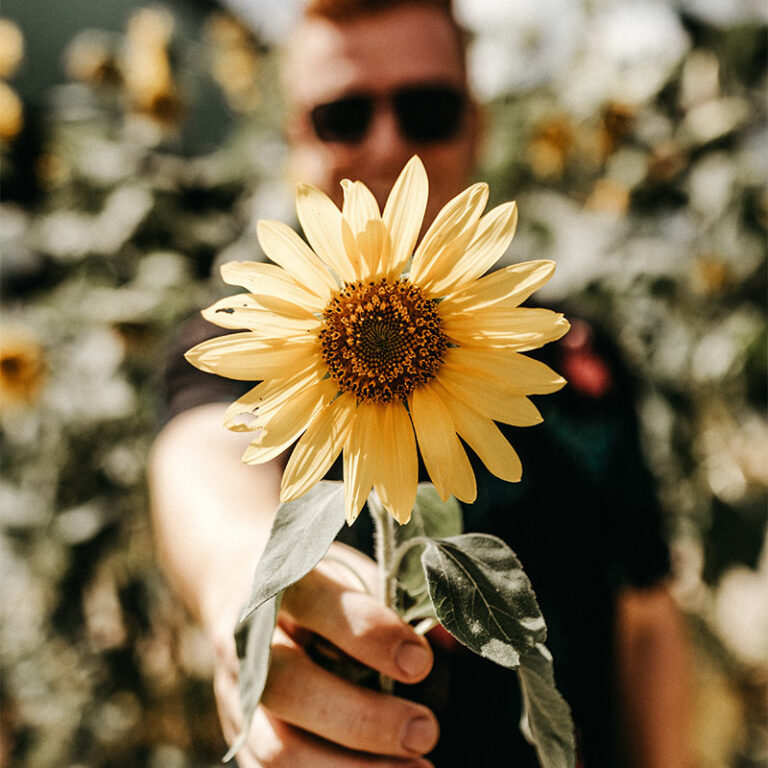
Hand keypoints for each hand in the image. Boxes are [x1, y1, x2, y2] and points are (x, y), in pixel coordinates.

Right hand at [211, 544, 437, 766]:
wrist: (236, 586)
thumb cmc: (313, 583)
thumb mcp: (348, 573)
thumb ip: (391, 603)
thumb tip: (448, 638)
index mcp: (278, 581)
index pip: (316, 605)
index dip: (367, 634)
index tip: (420, 661)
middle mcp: (246, 638)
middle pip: (290, 687)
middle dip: (363, 718)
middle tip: (425, 731)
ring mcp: (235, 691)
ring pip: (279, 746)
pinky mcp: (237, 733)